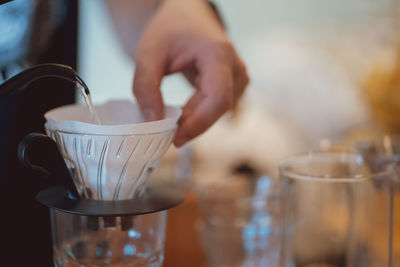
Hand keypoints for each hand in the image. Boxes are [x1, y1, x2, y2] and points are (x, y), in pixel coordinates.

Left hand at [133, 0, 248, 146]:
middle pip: (219, 108)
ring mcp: (238, 75)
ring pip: (220, 110)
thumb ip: (145, 88)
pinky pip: (219, 106)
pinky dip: (200, 113)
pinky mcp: (234, 82)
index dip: (198, 124)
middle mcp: (235, 66)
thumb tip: (152, 122)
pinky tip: (182, 113)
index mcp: (218, 54)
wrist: (185, 13)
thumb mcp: (147, 54)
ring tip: (172, 119)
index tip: (175, 138)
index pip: (218, 99)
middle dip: (193, 124)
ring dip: (196, 119)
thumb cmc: (168, 29)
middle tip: (166, 134)